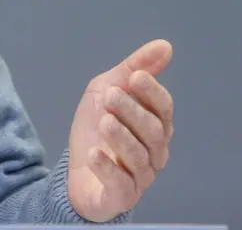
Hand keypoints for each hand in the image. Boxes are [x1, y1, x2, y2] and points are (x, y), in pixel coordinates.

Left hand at [67, 39, 174, 221]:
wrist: (77, 171)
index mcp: (154, 124)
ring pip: (139, 156)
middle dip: (133, 111)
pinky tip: (94, 154)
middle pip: (153, 131)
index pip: (163, 108)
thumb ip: (133, 69)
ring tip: (104, 121)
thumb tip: (165, 45)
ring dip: (121, 136)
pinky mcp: (122, 196)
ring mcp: (140, 176)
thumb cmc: (97, 129)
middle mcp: (154, 151)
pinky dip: (107, 168)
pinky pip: (120, 184)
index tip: (135, 76)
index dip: (152, 92)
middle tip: (111, 96)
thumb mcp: (106, 91)